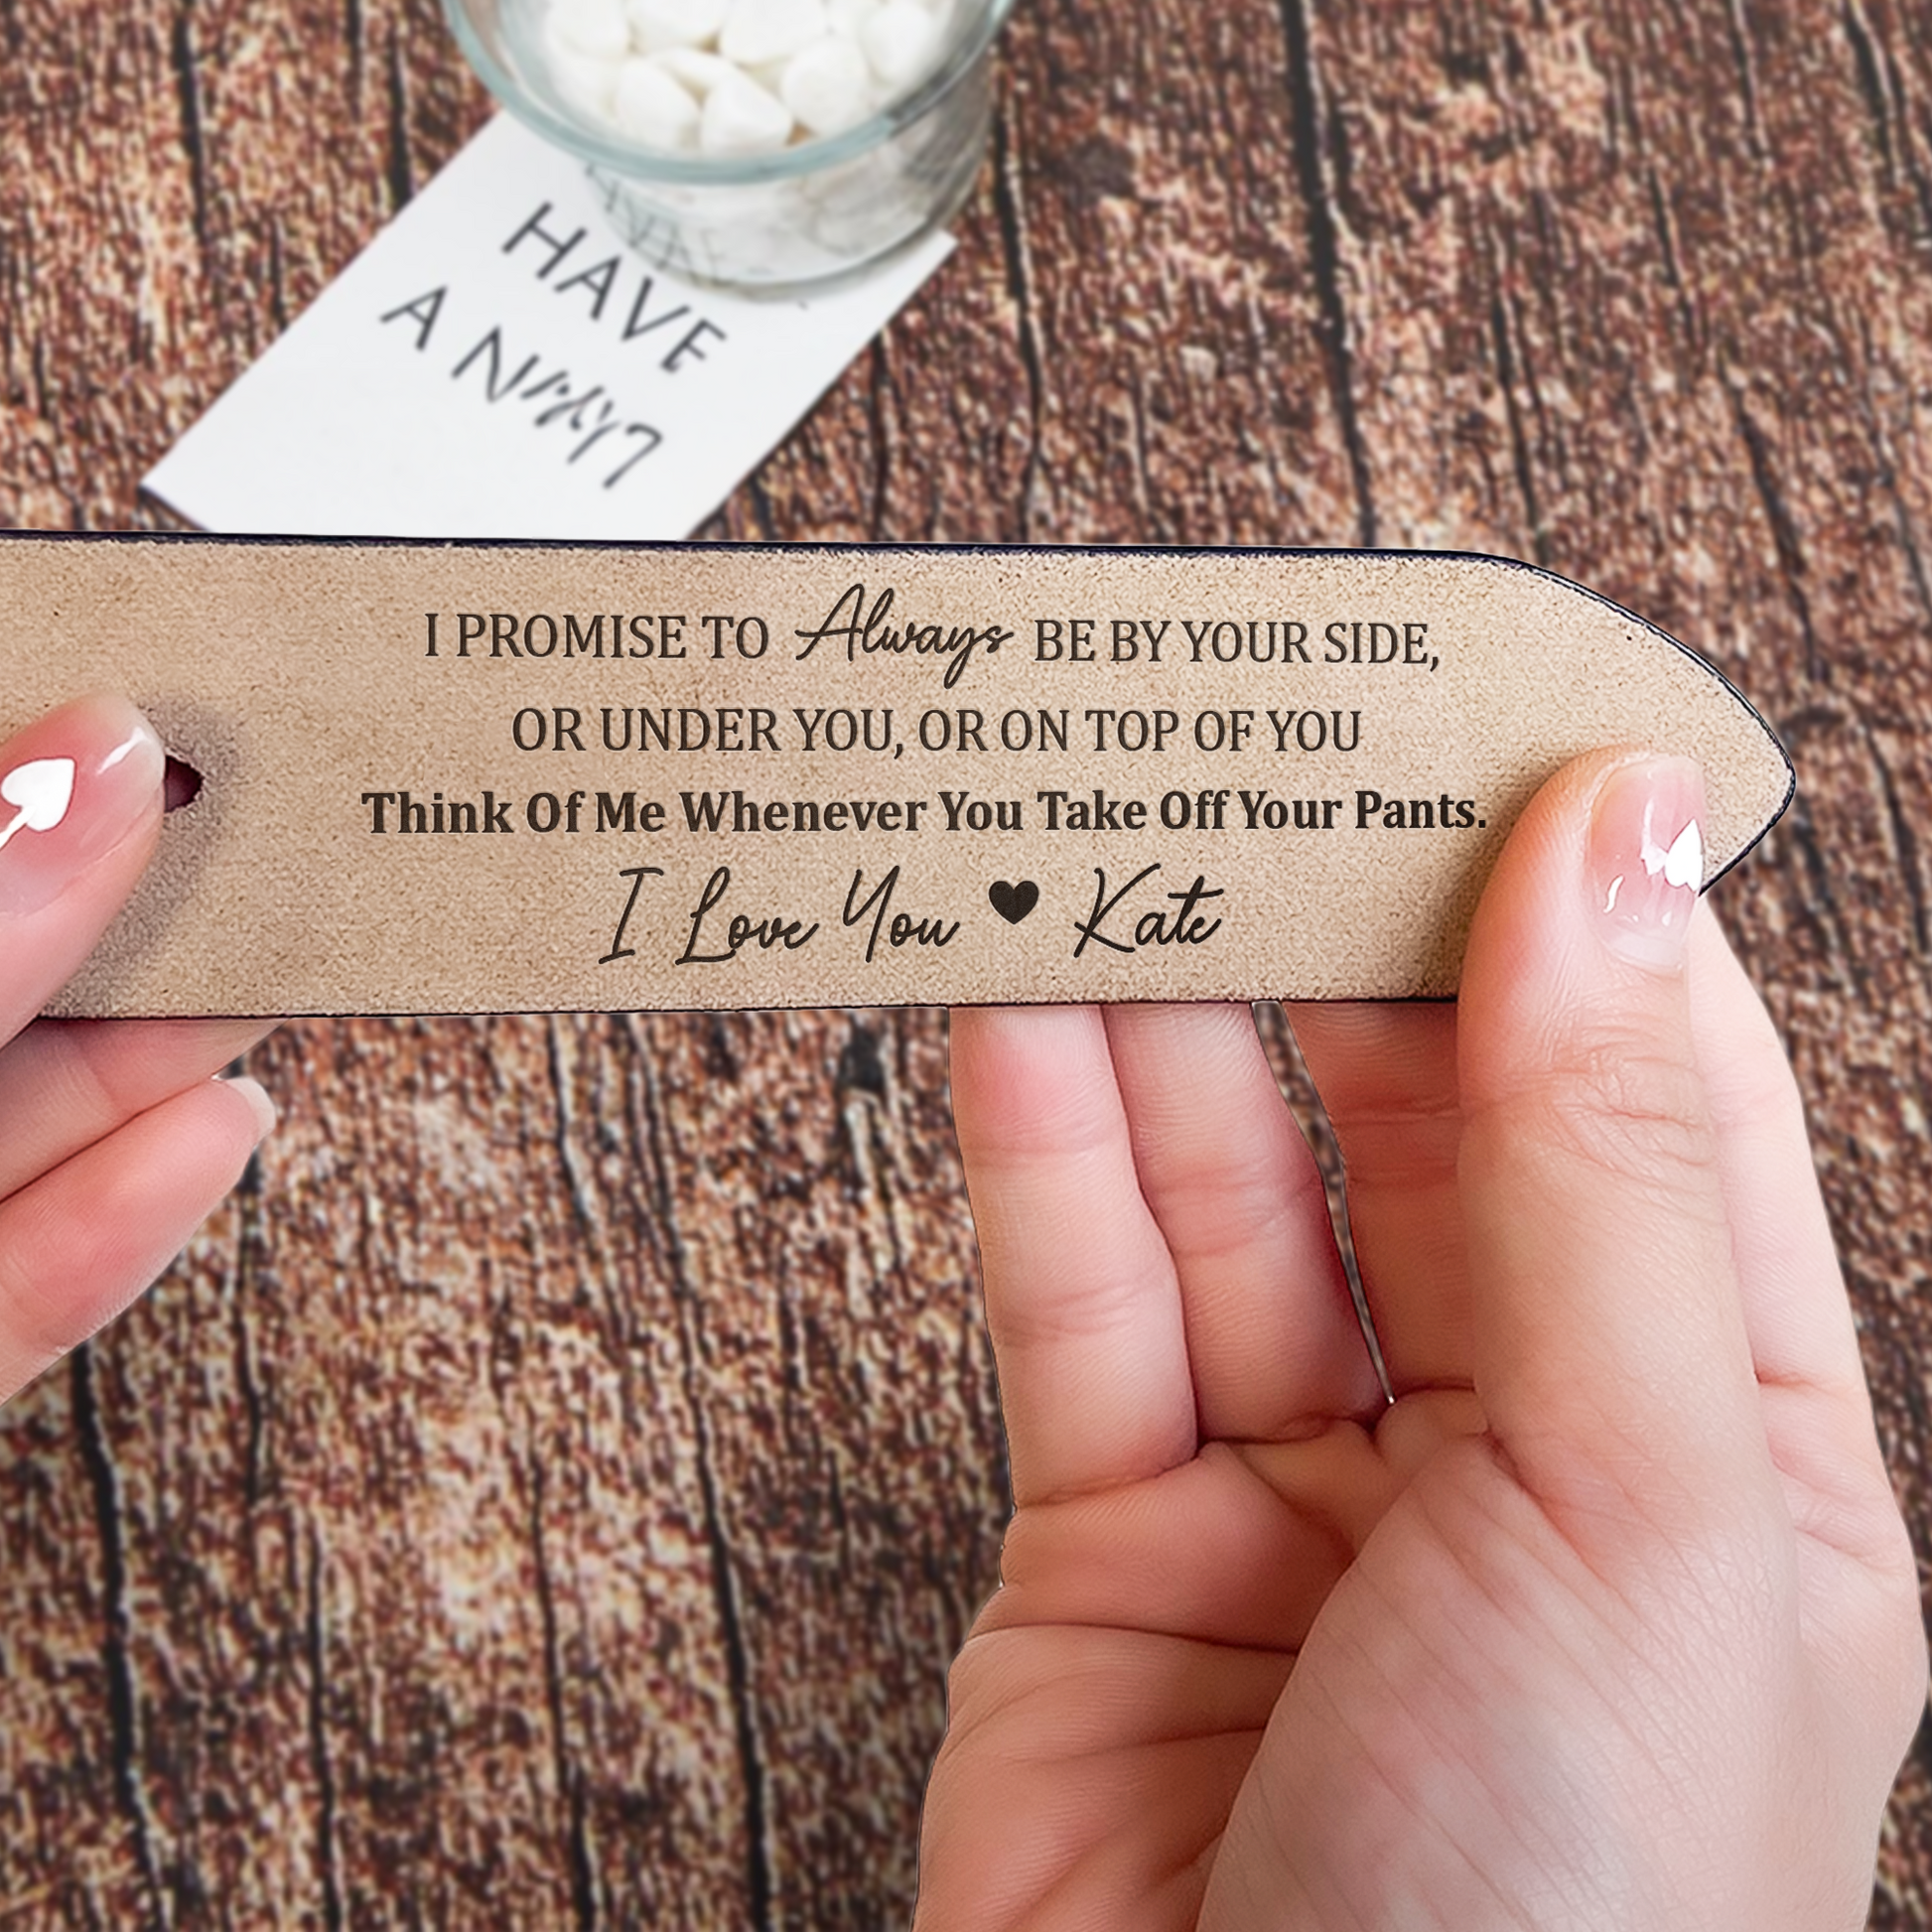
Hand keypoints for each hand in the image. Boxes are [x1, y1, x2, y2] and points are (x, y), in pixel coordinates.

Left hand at [0, 696, 275, 1405]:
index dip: (33, 765)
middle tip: (270, 820)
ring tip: (290, 963)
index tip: (150, 689)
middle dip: (131, 904)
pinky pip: (11, 1290)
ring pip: (13, 1124)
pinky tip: (220, 1134)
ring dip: (163, 1053)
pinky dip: (123, 1219)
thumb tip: (94, 766)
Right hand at [919, 750, 1925, 1928]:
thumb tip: (1613, 843)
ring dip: (1156, 1004)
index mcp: (1705, 1435)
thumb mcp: (1634, 1507)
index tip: (1473, 709)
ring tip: (1089, 828)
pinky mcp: (1110, 1529)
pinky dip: (1035, 1134)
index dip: (1562, 887)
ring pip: (1223, 1177)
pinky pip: (1076, 1287)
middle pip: (1410, 1106)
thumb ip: (1597, 1160)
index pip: (1644, 1081)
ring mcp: (1300, 1482)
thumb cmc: (1548, 1925)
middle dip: (1324, 926)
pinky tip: (1007, 991)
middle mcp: (1509, 1440)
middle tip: (1237, 742)